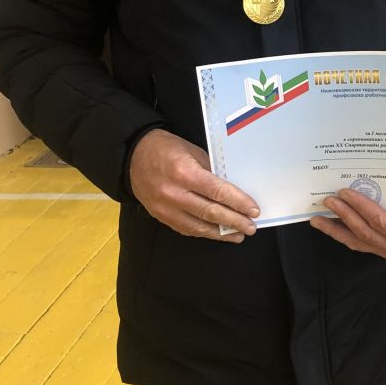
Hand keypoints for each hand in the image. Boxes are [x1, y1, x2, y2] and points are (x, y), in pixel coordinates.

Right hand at [128, 129, 258, 241]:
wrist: (132, 156)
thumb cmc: (166, 149)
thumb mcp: (192, 152)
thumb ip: (211, 171)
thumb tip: (232, 190)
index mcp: (184, 172)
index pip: (217, 192)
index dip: (238, 203)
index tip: (253, 210)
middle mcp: (173, 193)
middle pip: (210, 212)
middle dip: (234, 221)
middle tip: (251, 227)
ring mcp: (164, 207)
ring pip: (198, 226)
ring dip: (221, 233)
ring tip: (238, 235)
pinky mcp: (159, 216)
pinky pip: (185, 229)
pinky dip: (204, 233)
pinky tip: (217, 233)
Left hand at [309, 188, 385, 258]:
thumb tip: (381, 173)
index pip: (378, 220)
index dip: (360, 206)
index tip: (344, 192)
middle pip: (363, 231)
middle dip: (343, 215)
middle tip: (328, 200)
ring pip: (356, 241)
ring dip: (335, 229)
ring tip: (317, 219)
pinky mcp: (381, 251)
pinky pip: (359, 243)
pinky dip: (343, 233)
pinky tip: (331, 225)